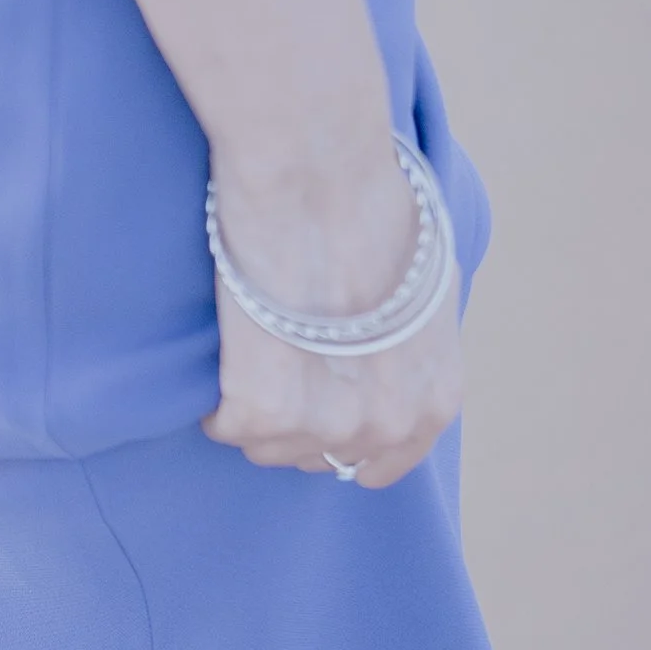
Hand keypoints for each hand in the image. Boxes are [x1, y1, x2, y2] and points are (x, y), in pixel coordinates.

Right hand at [200, 156, 461, 489]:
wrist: (321, 182)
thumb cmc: (372, 213)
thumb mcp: (428, 293)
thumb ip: (410, 353)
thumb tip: (381, 361)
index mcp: (434, 401)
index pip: (383, 466)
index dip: (344, 431)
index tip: (318, 404)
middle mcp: (387, 426)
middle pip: (320, 456)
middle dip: (298, 414)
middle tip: (284, 352)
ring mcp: (326, 426)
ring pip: (268, 446)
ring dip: (254, 405)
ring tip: (259, 341)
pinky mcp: (265, 413)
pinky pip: (224, 426)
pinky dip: (217, 395)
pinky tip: (233, 343)